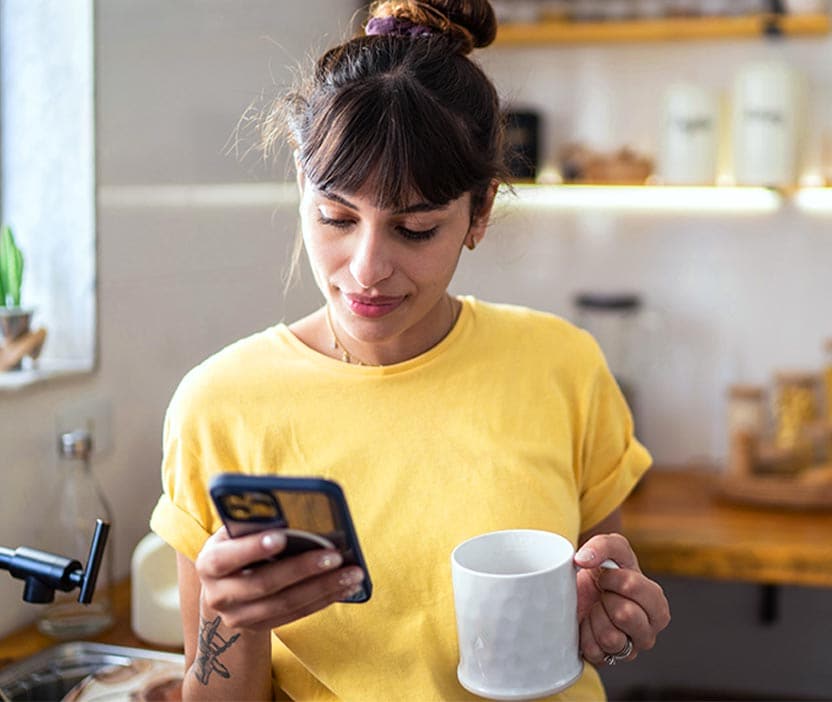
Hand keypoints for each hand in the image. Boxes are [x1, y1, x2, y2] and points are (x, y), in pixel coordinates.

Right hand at [194, 527, 364, 630]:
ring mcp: (239, 617)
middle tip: (335, 555)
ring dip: (323, 587)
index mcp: (209, 564)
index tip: (281, 536)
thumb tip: (289, 510)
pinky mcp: (260, 628)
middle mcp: (219, 595)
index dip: (252, 548)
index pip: (228, 558)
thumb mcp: (234, 533)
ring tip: (352, 572)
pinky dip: (324, 599)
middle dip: (303, 568)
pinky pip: (297, 614)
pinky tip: (345, 586)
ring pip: (286, 603)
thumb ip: (253, 523)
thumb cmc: (236, 546)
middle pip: (264, 584)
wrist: (224, 589)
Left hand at [574, 533, 669, 665]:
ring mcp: (629, 650)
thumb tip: (583, 559)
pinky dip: (584, 634)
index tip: (606, 577)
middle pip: (625, 614)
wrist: (578, 592)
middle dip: (606, 598)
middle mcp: (648, 632)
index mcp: (656, 605)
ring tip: (596, 610)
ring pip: (611, 637)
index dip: (612, 577)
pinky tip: (588, 625)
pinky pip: (594, 651)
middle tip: (603, 596)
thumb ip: (603, 545)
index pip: (633, 586)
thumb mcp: (610, 548)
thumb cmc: (602, 571)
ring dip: (595, 617)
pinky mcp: (607, 662)